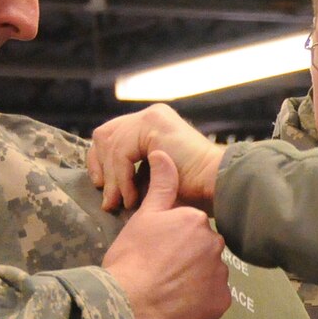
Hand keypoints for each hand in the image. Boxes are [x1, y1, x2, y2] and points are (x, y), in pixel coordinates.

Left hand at [89, 104, 224, 212]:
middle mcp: (150, 115)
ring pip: (110, 145)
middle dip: (99, 167)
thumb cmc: (194, 189)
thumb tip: (107, 186)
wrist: (217, 185)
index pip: (112, 135)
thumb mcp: (155, 178)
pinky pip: (121, 152)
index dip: (100, 161)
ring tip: (121, 203)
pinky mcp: (152, 125)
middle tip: (106, 196)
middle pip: (105, 134)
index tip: (102, 187)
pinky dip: (122, 178)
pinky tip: (132, 197)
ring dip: (113, 180)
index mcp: (152, 124)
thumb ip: (133, 173)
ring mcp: (151, 117)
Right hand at [102, 151, 231, 318]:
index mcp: (196, 220)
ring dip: (196, 280)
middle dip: (189, 258)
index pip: (192, 228)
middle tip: (162, 271)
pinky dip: (202, 301)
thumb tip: (162, 153)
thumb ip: (160, 186)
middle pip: (204, 249)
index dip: (174, 240)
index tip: (158, 251)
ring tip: (169, 289)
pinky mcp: (221, 302)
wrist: (128, 305)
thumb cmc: (131, 259)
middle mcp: (215, 244)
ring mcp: (220, 275)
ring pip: (211, 274)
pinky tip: (180, 303)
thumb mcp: (143, 217)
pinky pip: (215, 299)